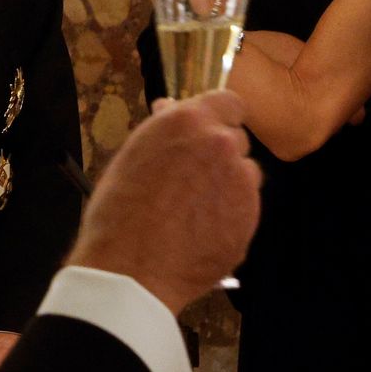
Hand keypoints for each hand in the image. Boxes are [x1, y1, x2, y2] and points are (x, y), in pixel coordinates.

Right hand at [68, 90, 261, 314]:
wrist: (130, 269)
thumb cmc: (119, 212)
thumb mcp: (132, 155)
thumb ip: (163, 130)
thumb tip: (171, 109)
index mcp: (189, 121)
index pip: (230, 102)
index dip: (221, 118)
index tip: (210, 132)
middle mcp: (221, 144)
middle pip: (237, 140)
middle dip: (220, 155)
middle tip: (194, 178)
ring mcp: (240, 181)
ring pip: (246, 174)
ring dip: (229, 185)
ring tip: (195, 210)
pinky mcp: (250, 217)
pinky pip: (247, 208)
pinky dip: (231, 215)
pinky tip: (202, 230)